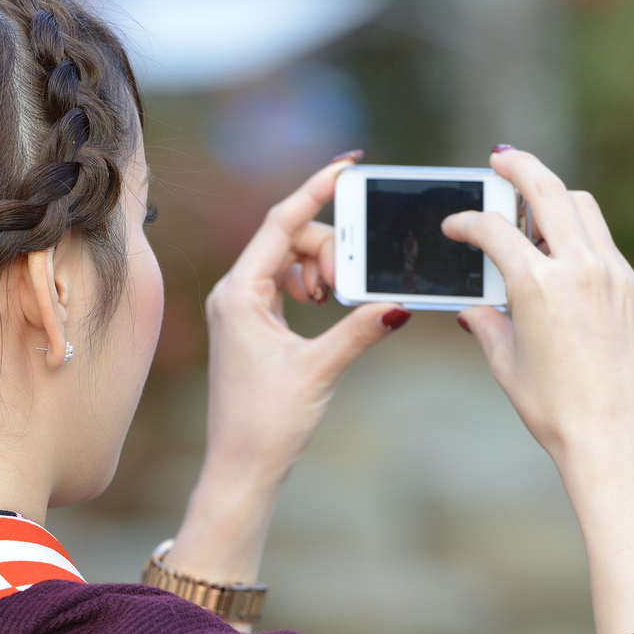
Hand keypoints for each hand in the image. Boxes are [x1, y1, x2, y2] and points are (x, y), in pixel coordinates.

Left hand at [165, 155, 405, 592]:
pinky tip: (326, 305)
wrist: (241, 468)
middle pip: (289, 236)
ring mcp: (241, 307)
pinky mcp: (251, 324)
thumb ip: (360, 330)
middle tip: (345, 286)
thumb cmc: (267, 423)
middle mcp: (234, 292)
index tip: (347, 165)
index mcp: (239, 292)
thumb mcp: (320, 369)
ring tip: (335, 300)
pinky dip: (312, 284)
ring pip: (289, 258)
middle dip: (327, 248)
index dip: (316, 189)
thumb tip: (400, 303)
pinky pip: (285, 282)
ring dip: (322, 267)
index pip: (280, 222)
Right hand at [443, 148, 633, 633]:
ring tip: (531, 210)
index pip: (494, 230)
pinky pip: (604, 245)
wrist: (614, 438)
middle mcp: (580, 269)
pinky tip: (562, 259)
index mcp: (538, 285)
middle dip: (519, 168)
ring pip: (583, 209)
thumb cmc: (554, 410)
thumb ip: (486, 323)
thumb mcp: (506, 364)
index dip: (467, 223)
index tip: (455, 226)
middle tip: (499, 161)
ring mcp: (613, 276)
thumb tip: (473, 307)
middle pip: (548, 190)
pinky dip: (580, 237)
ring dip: (555, 199)